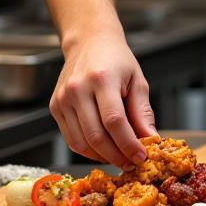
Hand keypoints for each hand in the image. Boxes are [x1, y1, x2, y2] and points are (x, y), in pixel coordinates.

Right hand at [49, 27, 157, 165]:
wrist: (89, 41)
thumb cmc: (116, 59)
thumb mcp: (137, 80)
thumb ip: (142, 111)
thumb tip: (150, 139)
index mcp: (102, 79)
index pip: (114, 121)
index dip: (128, 144)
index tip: (141, 157)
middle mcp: (78, 89)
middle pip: (96, 136)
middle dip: (116, 156)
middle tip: (131, 163)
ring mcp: (63, 99)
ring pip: (81, 143)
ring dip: (102, 157)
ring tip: (119, 158)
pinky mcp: (55, 108)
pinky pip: (71, 139)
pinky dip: (88, 150)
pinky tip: (103, 150)